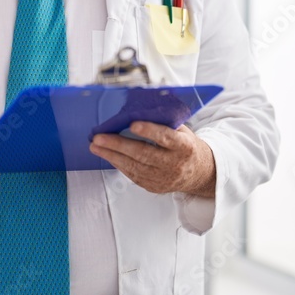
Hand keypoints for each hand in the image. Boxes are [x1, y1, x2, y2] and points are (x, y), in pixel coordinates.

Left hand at [89, 123, 215, 197]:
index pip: (166, 138)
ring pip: (134, 167)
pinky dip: (118, 164)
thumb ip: (165, 122)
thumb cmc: (186, 146)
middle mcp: (174, 164)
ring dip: (112, 155)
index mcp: (184, 146)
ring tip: (96, 146)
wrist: (199, 173)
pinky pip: (133, 175)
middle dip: (118, 145)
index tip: (133, 124)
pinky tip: (108, 155)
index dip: (150, 131)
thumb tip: (142, 107)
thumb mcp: (183, 131)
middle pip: (144, 154)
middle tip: (99, 137)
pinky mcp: (154, 186)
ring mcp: (163, 178)